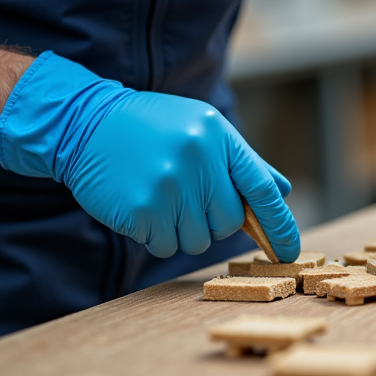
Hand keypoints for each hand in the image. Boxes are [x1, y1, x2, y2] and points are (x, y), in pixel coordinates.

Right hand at [0, 52, 299, 260]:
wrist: (85, 123)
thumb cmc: (152, 128)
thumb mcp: (202, 129)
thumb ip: (242, 162)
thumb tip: (280, 192)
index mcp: (218, 137)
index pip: (262, 189)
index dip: (280, 225)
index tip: (290, 252)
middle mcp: (198, 160)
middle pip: (228, 223)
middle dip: (212, 221)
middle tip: (185, 197)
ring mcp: (170, 186)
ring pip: (198, 240)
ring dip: (181, 230)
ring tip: (160, 197)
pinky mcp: (143, 210)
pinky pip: (165, 246)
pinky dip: (155, 236)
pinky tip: (141, 207)